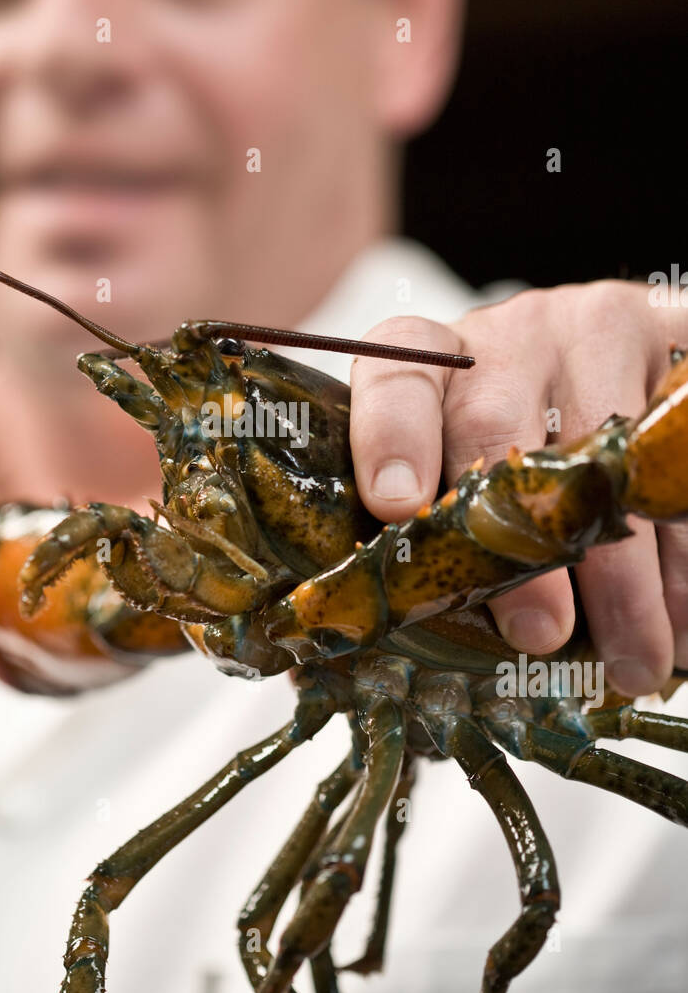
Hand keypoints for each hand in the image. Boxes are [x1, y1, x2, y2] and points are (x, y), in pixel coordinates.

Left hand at [349, 281, 687, 696]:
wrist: (614, 359)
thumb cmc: (506, 440)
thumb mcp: (450, 467)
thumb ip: (415, 541)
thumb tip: (339, 658)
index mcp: (430, 358)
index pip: (396, 377)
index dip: (390, 439)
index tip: (394, 509)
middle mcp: (507, 334)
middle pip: (500, 432)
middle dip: (524, 550)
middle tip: (539, 635)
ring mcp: (595, 330)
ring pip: (607, 459)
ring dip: (626, 578)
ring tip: (632, 663)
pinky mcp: (669, 341)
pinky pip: (678, 460)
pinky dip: (685, 555)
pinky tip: (682, 624)